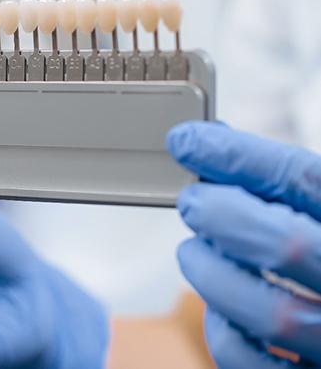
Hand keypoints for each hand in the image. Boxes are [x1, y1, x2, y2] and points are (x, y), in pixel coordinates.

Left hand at [167, 121, 320, 367]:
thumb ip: (283, 183)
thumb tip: (211, 145)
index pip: (302, 178)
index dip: (237, 156)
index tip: (186, 140)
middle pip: (285, 243)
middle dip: (221, 214)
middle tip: (191, 201)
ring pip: (267, 311)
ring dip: (210, 273)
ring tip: (192, 251)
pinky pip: (250, 364)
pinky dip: (221, 330)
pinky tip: (216, 307)